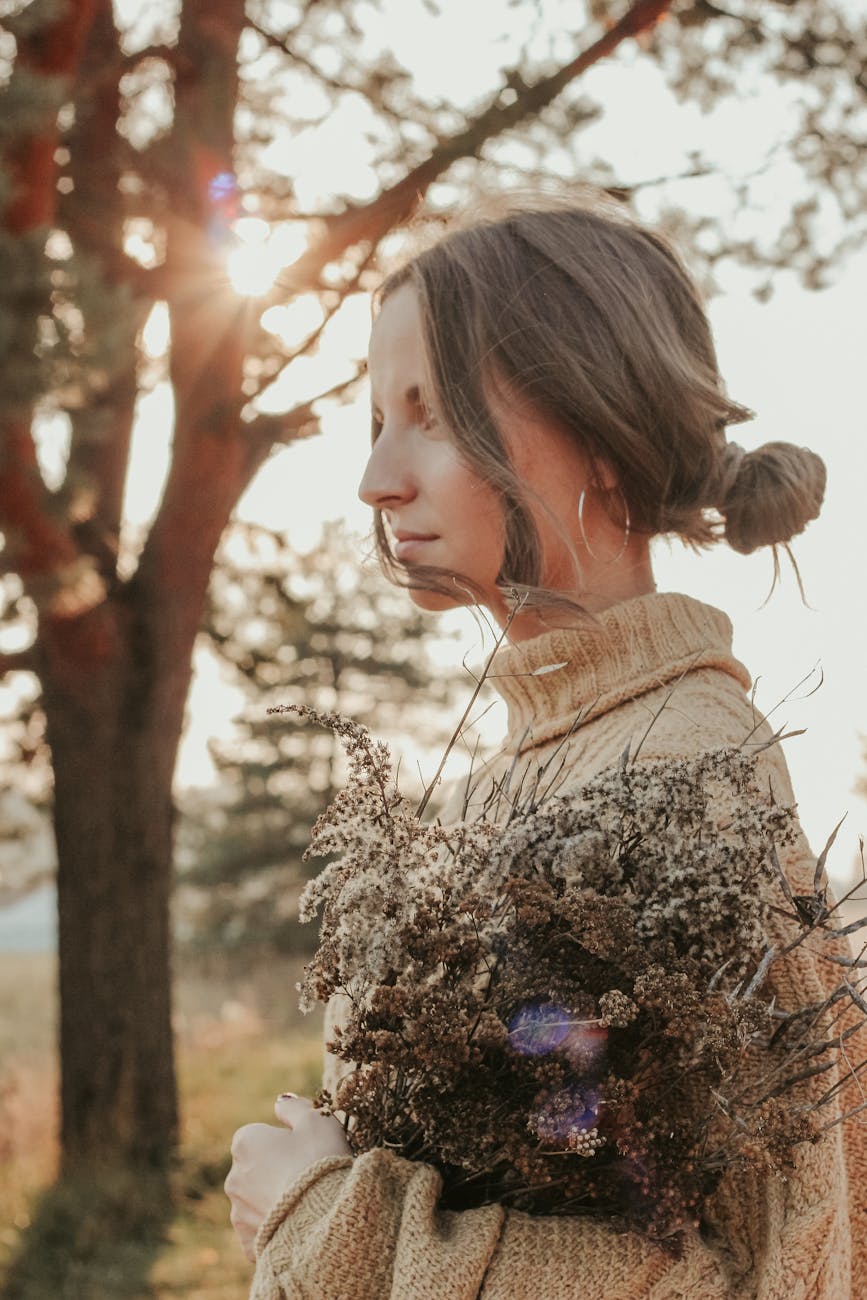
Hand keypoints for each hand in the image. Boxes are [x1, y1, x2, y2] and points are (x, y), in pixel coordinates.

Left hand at [225, 1093, 351, 1260]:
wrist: (324, 1218)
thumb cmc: (320, 1160)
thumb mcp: (316, 1119)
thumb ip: (294, 1107)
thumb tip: (280, 1102)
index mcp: (245, 1142)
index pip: (260, 1135)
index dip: (286, 1141)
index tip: (306, 1150)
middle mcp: (233, 1177)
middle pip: (258, 1168)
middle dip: (277, 1171)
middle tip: (308, 1175)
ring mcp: (238, 1213)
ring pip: (258, 1200)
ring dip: (275, 1200)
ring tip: (305, 1203)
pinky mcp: (247, 1243)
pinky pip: (261, 1230)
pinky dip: (275, 1228)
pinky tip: (296, 1225)